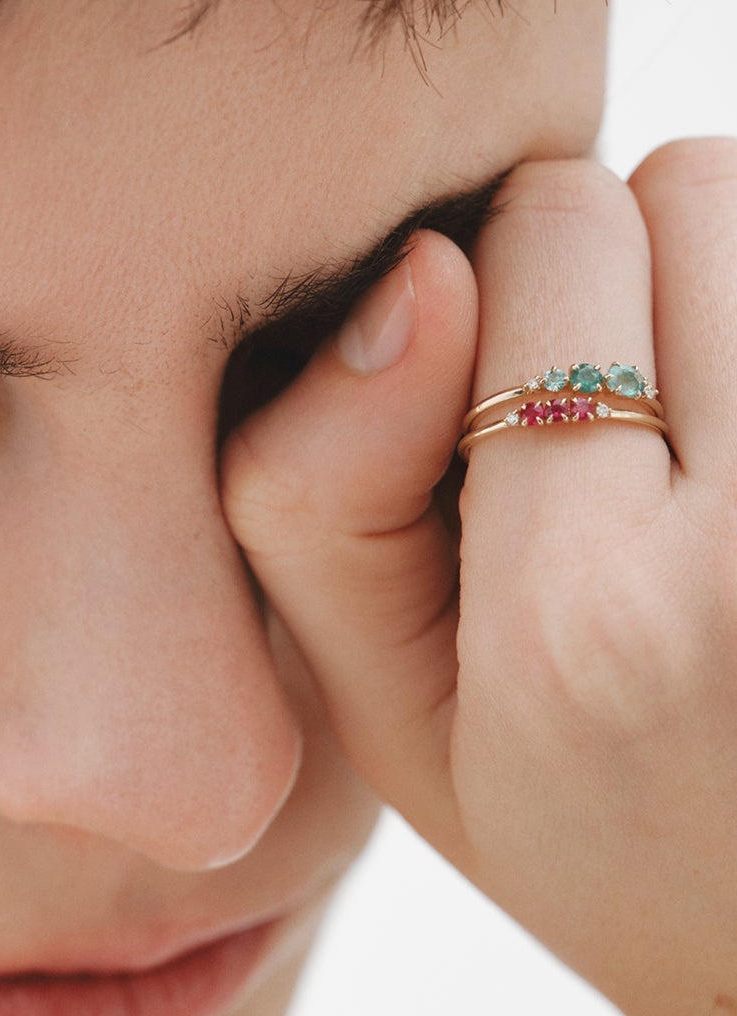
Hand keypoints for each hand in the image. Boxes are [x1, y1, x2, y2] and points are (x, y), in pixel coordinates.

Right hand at [220, 140, 736, 1015]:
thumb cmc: (601, 834)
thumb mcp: (389, 712)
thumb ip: (320, 496)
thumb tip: (413, 270)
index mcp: (586, 620)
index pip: (544, 222)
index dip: (503, 287)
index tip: (510, 409)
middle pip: (694, 181)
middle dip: (638, 275)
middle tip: (634, 438)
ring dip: (728, 296)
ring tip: (711, 459)